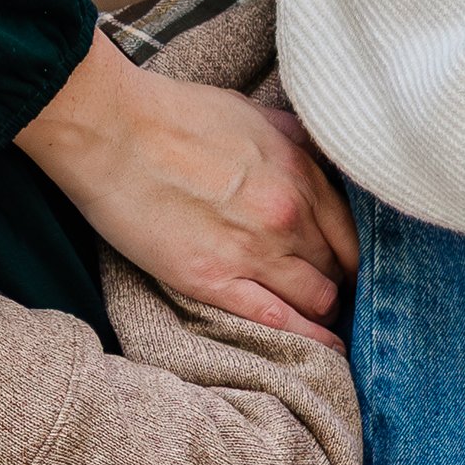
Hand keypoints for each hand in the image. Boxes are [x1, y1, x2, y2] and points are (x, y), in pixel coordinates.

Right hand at [17, 29, 357, 337]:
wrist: (112, 131)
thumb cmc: (173, 114)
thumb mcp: (250, 113)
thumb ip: (291, 141)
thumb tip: (315, 156)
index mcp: (299, 171)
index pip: (351, 232)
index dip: (350, 254)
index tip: (344, 265)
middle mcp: (288, 215)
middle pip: (336, 268)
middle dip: (336, 282)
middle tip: (331, 293)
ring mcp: (253, 251)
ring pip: (317, 300)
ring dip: (321, 311)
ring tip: (319, 321)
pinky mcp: (214, 281)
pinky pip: (278, 321)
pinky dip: (307, 339)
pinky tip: (323, 351)